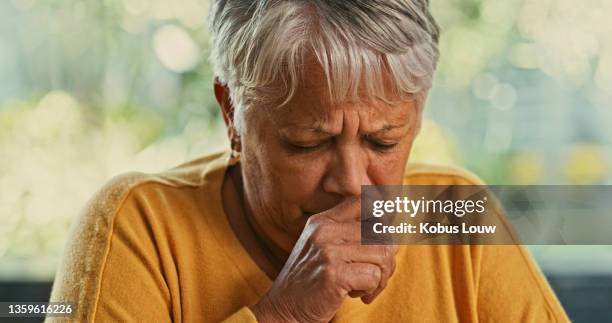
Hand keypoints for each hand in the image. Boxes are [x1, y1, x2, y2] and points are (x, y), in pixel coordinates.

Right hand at [251, 197, 397, 322]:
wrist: (283, 310)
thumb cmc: (312, 283)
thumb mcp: (325, 249)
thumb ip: (353, 238)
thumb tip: (395, 239)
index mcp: (322, 220)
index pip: (363, 201)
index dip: (380, 219)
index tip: (379, 244)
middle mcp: (324, 230)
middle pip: (381, 231)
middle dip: (387, 258)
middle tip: (375, 276)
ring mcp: (327, 251)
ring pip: (382, 254)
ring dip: (381, 277)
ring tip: (364, 287)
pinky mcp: (333, 274)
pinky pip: (373, 276)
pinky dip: (371, 290)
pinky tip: (353, 295)